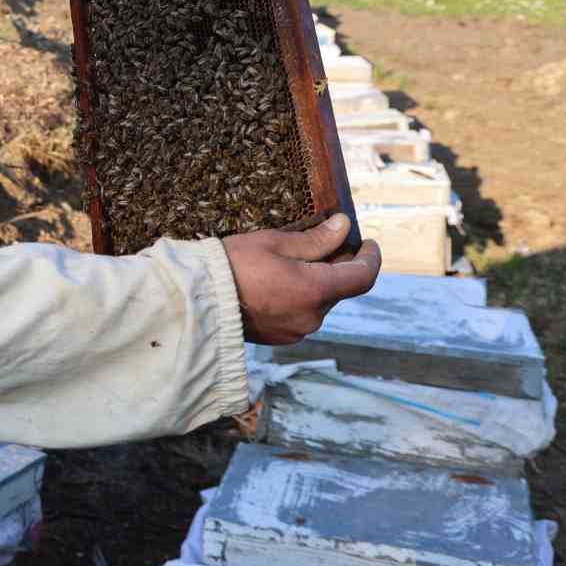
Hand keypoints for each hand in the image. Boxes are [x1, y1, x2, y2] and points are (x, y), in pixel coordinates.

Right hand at [223, 214, 380, 344]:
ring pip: (318, 302)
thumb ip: (315, 239)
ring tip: (288, 264)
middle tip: (321, 243)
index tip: (368, 242)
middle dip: (335, 267)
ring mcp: (296, 331)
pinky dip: (297, 298)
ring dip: (314, 283)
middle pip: (338, 289)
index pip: (362, 277)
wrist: (194, 300)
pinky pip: (300, 315)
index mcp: (315, 291)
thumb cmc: (231, 265)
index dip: (371, 258)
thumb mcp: (274, 242)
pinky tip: (274, 284)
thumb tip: (344, 227)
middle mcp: (312, 316)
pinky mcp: (280, 338)